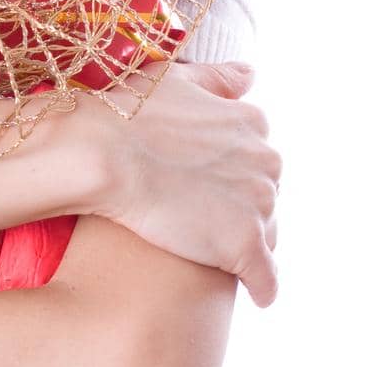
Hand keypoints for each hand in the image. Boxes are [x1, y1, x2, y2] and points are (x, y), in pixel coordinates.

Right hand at [69, 60, 282, 307]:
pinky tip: (251, 293)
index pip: (256, 159)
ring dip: (246, 244)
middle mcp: (266, 160)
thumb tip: (251, 73)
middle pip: (265, 197)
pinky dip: (261, 287)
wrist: (100, 152)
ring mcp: (258, 204)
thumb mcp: (175, 80)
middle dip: (240, 209)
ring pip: (266, 235)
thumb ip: (217, 79)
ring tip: (212, 253)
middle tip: (201, 219)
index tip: (203, 186)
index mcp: (251, 122)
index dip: (229, 176)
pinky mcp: (244, 245)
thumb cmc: (126, 113)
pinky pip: (267, 278)